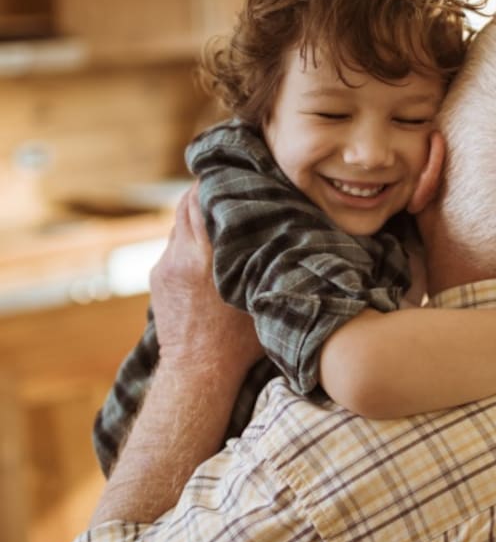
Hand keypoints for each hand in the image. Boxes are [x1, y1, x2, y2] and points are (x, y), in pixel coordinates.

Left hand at [151, 184, 262, 376]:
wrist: (198, 372)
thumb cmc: (239, 342)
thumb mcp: (262, 297)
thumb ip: (268, 263)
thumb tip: (291, 237)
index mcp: (206, 258)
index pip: (201, 201)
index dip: (215, 181)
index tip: (233, 168)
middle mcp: (179, 256)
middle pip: (185, 205)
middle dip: (206, 192)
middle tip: (229, 180)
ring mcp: (164, 267)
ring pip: (178, 226)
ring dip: (198, 216)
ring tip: (223, 211)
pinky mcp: (158, 279)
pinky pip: (174, 246)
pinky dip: (190, 239)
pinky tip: (210, 245)